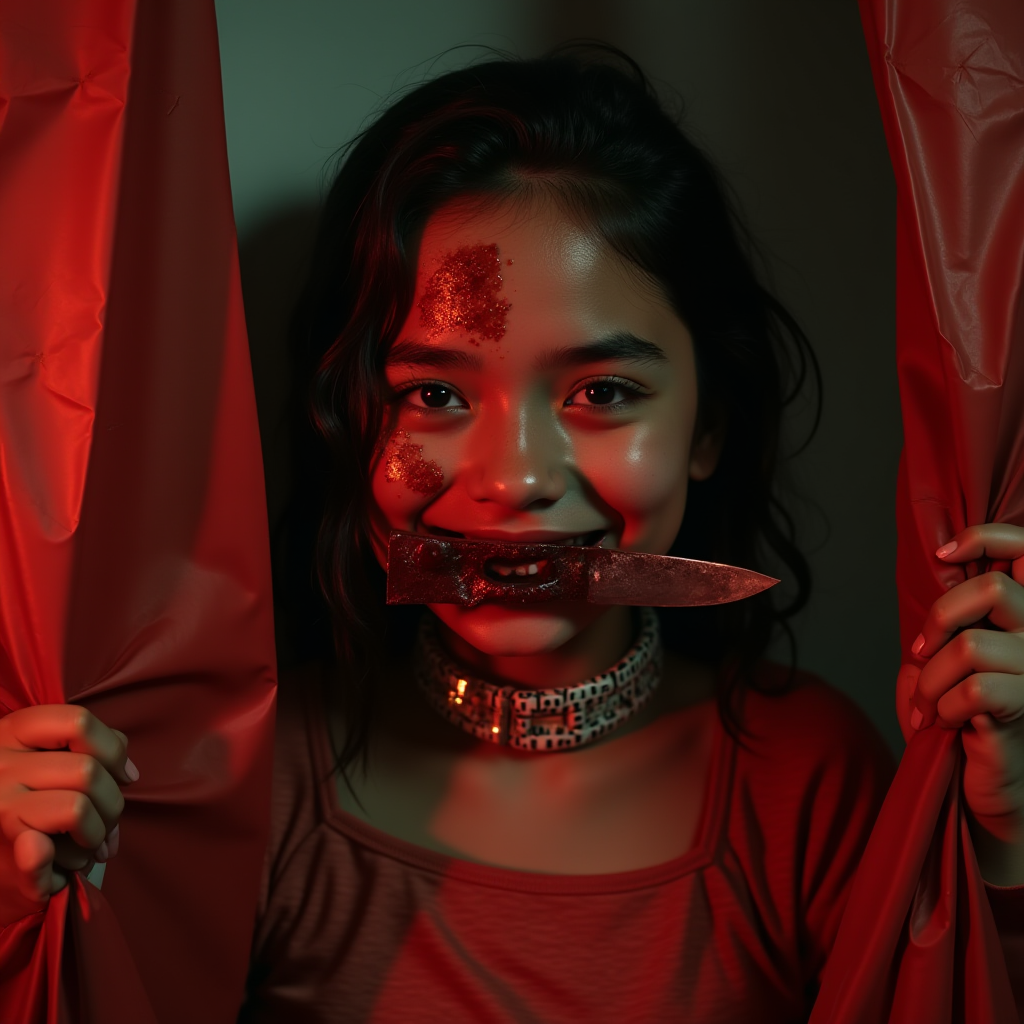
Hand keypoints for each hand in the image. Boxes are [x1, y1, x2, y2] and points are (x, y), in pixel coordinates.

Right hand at [0, 705, 137, 926]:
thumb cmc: (33, 799)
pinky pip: (51, 850)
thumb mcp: (50, 759)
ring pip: (78, 808)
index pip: (78, 722)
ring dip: (97, 834)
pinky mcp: (3, 847)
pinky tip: (71, 863)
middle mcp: (0, 764)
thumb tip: (127, 773)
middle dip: (112, 804)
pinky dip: (72, 858)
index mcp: (14, 732)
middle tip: (106, 822)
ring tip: (88, 843)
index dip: (113, 751)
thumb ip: (90, 750)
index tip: (122, 775)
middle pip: (87, 771)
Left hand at [894, 523, 1023, 884]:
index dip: (989, 537)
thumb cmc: (964, 717)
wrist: (990, 785)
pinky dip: (941, 707)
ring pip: (971, 647)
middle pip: (994, 590)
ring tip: (926, 705)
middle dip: (940, 619)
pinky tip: (942, 723)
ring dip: (930, 679)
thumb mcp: (946, 660)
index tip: (946, 553)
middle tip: (922, 654)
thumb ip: (950, 621)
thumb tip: (938, 575)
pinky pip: (973, 691)